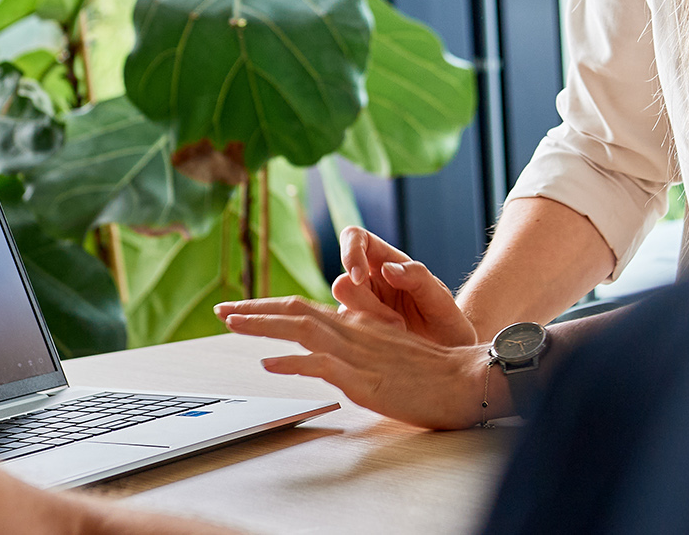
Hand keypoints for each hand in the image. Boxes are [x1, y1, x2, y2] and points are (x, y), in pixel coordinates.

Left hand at [213, 296, 509, 430]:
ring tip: (232, 322)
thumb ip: (358, 341)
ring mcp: (357, 354)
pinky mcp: (363, 378)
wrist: (465, 378)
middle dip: (255, 310)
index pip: (304, 310)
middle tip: (223, 311)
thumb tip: (323, 341)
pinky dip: (292, 361)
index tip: (240, 312)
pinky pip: (321, 363)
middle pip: (295, 311)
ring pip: (302, 328)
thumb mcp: (389, 348)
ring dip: (264, 324)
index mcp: (358, 326)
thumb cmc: (431, 370)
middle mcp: (353, 333)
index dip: (269, 309)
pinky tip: (270, 362)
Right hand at [331, 226, 477, 346]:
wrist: (449, 354)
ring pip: (343, 313)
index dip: (350, 252)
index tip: (360, 277)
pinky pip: (346, 336)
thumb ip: (418, 278)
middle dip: (367, 306)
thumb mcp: (440, 298)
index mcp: (387, 262)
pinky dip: (366, 342)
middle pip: (343, 284)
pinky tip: (389, 349)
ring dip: (371, 328)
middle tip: (399, 324)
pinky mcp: (357, 335)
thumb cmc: (446, 321)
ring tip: (402, 337)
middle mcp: (369, 283)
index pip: (355, 238)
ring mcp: (360, 310)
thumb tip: (386, 268)